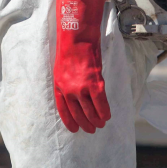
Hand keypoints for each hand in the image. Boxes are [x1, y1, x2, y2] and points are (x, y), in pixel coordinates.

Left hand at [53, 0, 110, 133]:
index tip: (75, 130)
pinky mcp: (95, 84)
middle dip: (85, 124)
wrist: (77, 38)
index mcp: (58, 86)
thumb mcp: (62, 69)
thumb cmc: (70, 50)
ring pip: (90, 112)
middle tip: (92, 129)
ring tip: (101, 124)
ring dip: (96, 121)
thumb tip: (76, 96)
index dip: (70, 122)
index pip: (63, 110)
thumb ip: (68, 83)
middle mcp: (68, 90)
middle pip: (78, 114)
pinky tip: (107, 116)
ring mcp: (81, 88)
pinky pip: (101, 104)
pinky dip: (105, 112)